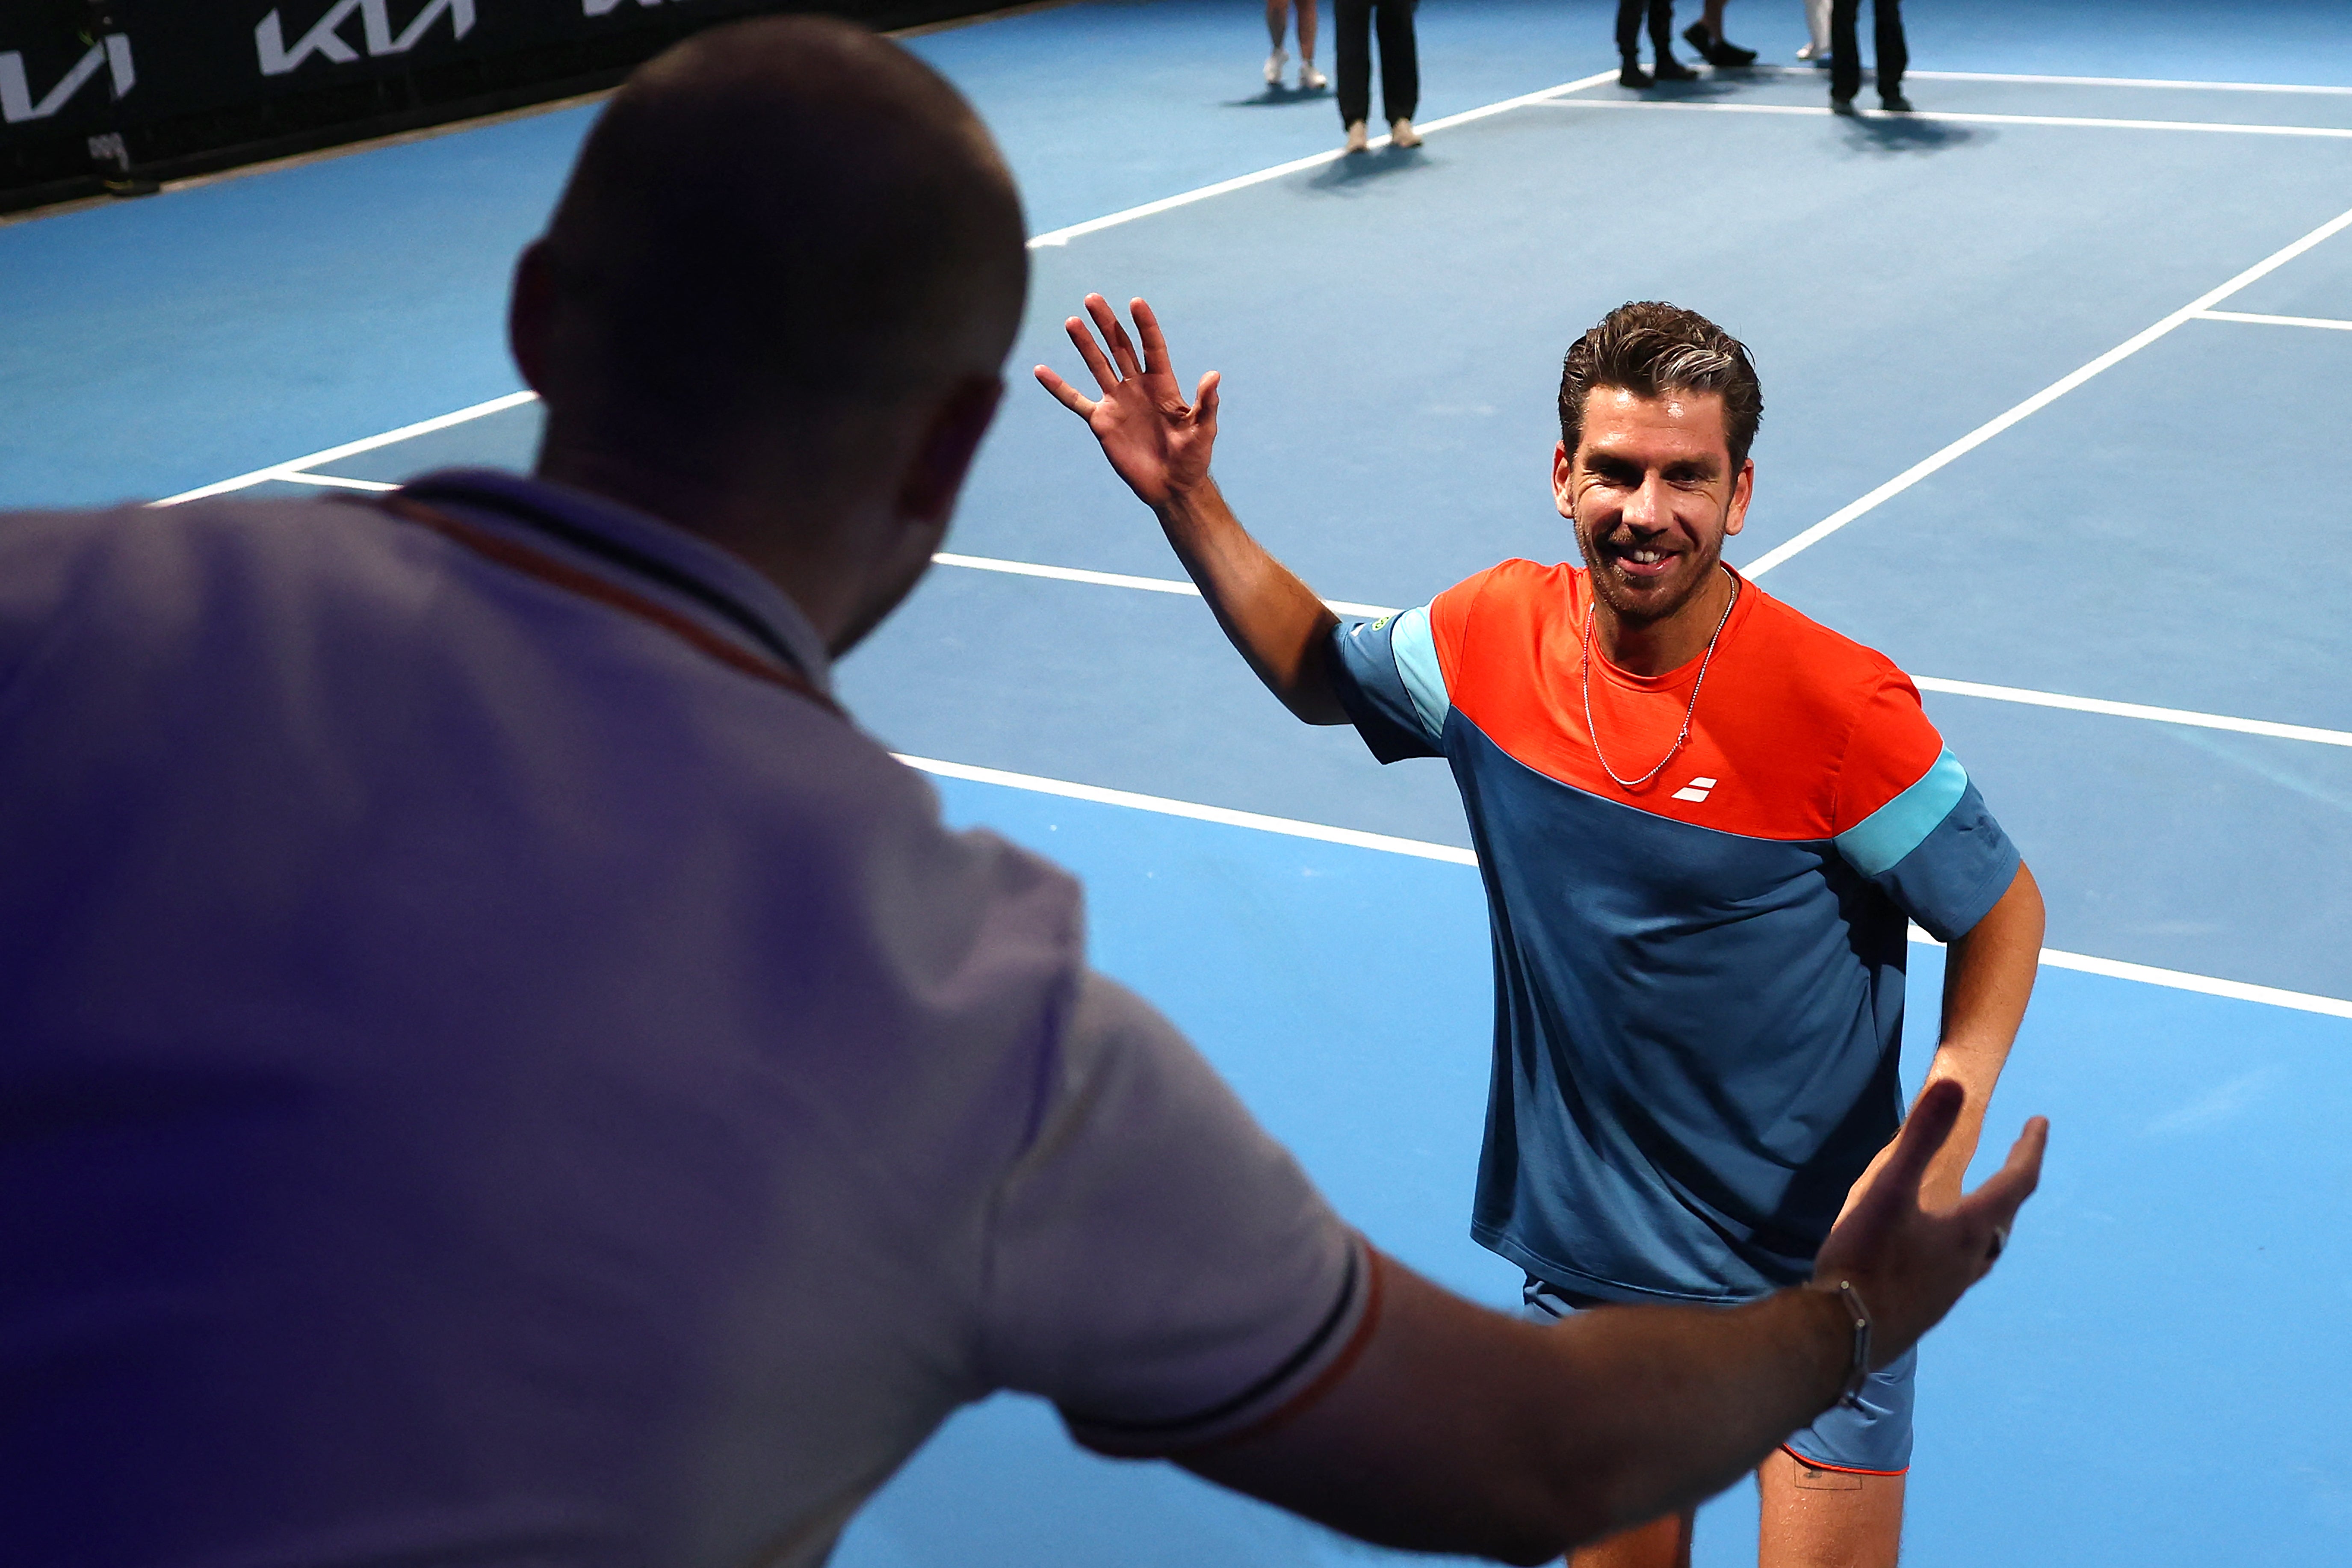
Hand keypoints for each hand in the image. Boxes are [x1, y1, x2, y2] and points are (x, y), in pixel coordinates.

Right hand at [1035, 295, 1220, 508]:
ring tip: (1072, 321)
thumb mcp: (1204, 430)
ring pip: (1098, 366)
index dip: (1145, 325)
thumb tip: (1214, 375)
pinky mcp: (1101, 422)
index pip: (1152, 347)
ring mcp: (1117, 402)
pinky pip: (1076, 400)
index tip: (1136, 302)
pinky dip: (1058, 387)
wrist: (1171, 487)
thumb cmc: (1193, 458)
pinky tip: (1040, 370)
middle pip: (1120, 348)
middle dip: (1107, 323)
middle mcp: (1138, 387)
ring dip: (1085, 344)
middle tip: (1092, 298)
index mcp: (1163, 385)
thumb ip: (1207, 403)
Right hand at [1811, 1079, 2046, 1365]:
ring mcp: (1953, 1287)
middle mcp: (1972, 1260)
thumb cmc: (1866, 1259)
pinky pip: (1964, 1266)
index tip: (2040, 1122)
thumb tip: (1953, 1085)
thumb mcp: (1888, 1190)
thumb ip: (1920, 1138)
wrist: (1844, 1333)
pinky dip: (1966, 1242)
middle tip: (2016, 1158)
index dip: (2030, 1149)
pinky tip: (1940, 1249)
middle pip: (2007, 1216)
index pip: (2015, 1182)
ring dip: (1994, 1217)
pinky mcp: (1931, 1305)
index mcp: (1970, 1229)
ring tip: (1985, 1203)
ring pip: (1988, 1246)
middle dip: (2014, 1183)